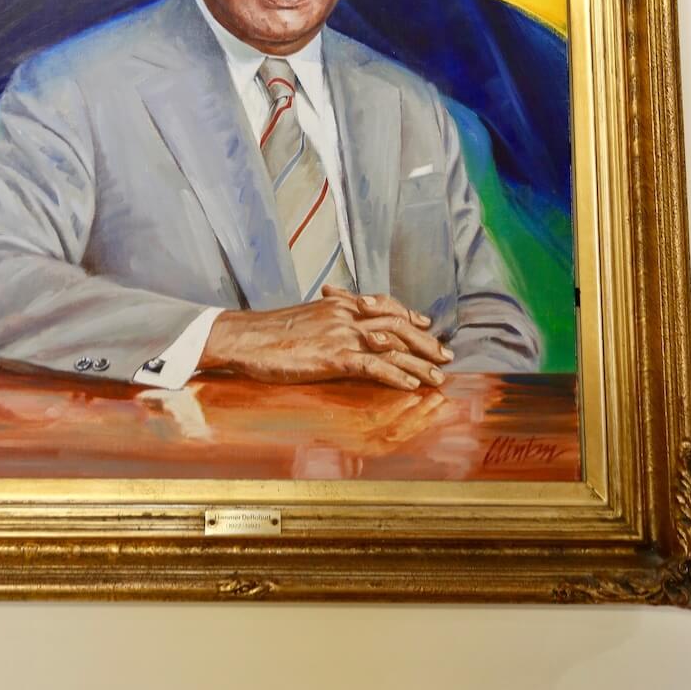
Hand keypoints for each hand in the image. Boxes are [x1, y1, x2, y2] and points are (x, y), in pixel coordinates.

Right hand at [199, 290, 453, 391]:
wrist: (245, 337)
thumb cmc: (268, 332)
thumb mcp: (302, 317)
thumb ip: (325, 317)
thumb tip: (335, 320)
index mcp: (338, 305)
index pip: (384, 304)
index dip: (408, 314)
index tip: (425, 323)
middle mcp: (346, 316)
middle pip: (397, 324)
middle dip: (425, 340)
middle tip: (445, 355)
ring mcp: (341, 336)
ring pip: (392, 346)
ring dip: (419, 362)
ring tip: (438, 376)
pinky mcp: (334, 357)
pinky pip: (373, 366)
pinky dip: (396, 375)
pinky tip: (411, 386)